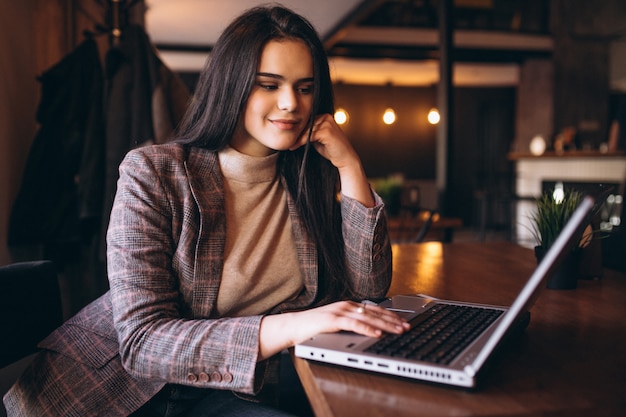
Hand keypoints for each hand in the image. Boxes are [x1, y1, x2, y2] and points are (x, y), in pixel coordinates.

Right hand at [258, 300, 409, 360]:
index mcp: (349, 306)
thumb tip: (372, 332)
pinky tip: (377, 333)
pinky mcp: (332, 320)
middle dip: (394, 320)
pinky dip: (367, 328)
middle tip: (408, 327)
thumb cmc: (314, 328)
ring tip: (399, 330)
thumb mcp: (337, 325)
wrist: (293, 326)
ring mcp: (339, 311)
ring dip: (386, 325)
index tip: (405, 322)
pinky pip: (353, 324)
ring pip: (368, 318)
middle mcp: (346, 306)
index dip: (392, 316)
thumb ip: (352, 325)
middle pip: (376, 313)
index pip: (376, 310)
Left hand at [290, 114, 374, 206]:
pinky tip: (294, 147)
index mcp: (324, 117)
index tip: (288, 136)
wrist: (345, 159)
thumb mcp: (317, 139)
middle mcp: (326, 117)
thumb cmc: (331, 149)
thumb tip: (293, 132)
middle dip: (295, 133)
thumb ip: (309, 133)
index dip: (297, 129)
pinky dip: (300, 141)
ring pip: (306, 130)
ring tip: (289, 144)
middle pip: (305, 124)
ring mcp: (327, 123)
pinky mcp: (327, 131)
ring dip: (296, 138)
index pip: (306, 121)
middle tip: (285, 140)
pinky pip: (309, 136)